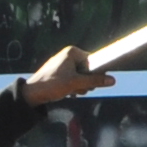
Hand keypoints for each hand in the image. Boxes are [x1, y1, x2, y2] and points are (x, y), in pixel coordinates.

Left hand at [17, 38, 134, 104]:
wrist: (33, 94)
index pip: (93, 61)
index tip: (92, 83)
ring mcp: (64, 64)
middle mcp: (68, 55)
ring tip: (71, 91)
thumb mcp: (76, 83)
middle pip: (88, 70)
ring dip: (79, 86)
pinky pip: (74, 79)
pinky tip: (67, 92)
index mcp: (72, 52)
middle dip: (85, 82)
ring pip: (81, 77)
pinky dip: (73, 87)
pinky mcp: (60, 73)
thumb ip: (95, 81)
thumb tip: (113, 80)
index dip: (94, 73)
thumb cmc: (53, 84)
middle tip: (78, 88)